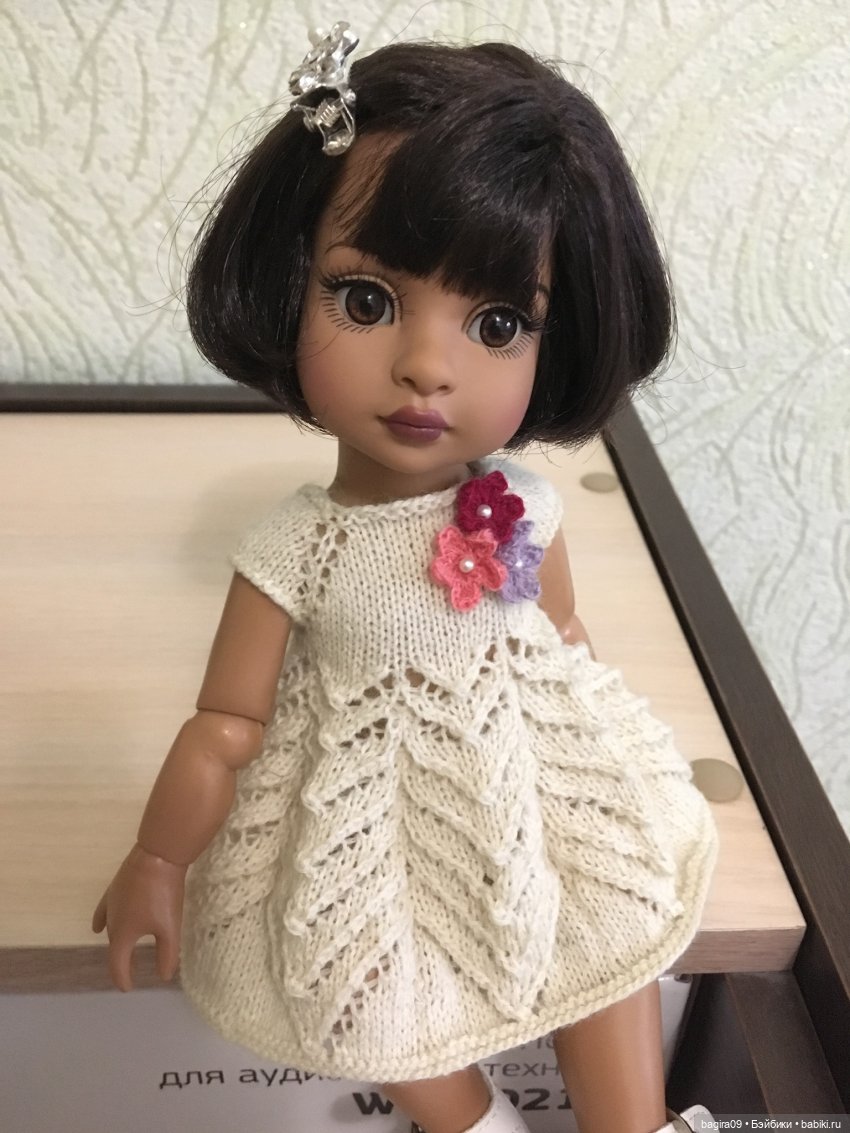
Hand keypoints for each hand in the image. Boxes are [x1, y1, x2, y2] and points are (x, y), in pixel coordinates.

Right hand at [92, 843, 187, 990]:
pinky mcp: (115, 887)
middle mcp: (111, 921)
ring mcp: (111, 902)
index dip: (122, 978)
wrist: (158, 855)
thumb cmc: (164, 894)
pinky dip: (101, 922)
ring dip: (117, 942)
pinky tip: (98, 926)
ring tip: (123, 951)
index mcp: (122, 935)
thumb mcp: (169, 928)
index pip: (118, 964)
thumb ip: (167, 954)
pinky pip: (104, 911)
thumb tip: (164, 976)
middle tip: (132, 972)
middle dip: (122, 961)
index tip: (128, 988)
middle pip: (115, 947)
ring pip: (110, 928)